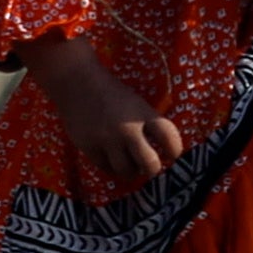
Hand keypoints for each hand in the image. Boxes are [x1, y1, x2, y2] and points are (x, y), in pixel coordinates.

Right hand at [30, 39, 183, 194]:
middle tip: (152, 168)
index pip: (168, 137)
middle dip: (154, 170)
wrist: (77, 81)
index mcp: (143, 114)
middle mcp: (127, 129)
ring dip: (132, 170)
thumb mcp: (137, 104)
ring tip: (131, 164)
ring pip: (127, 171)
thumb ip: (149, 124)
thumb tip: (163, 152)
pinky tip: (113, 158)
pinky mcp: (89, 147)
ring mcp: (107, 140)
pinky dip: (112, 166)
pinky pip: (106, 168)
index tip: (173, 154)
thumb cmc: (112, 94)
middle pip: (150, 164)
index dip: (175, 150)